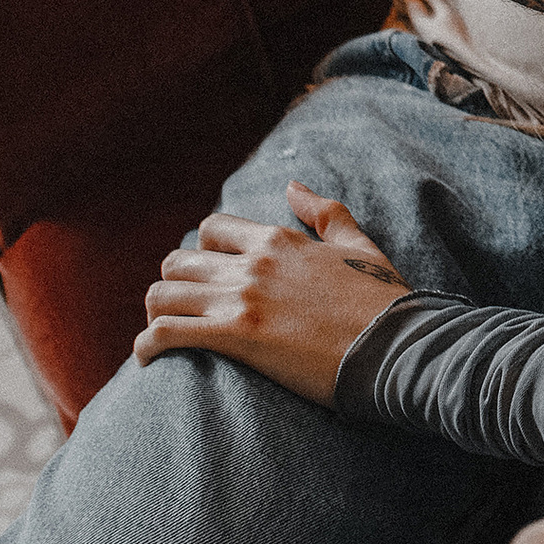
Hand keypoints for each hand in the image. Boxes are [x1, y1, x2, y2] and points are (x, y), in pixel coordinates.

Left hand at [132, 180, 411, 403]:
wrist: (395, 345)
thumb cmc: (382, 300)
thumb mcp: (358, 243)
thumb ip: (324, 211)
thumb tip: (294, 185)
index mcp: (278, 239)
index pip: (212, 229)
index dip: (203, 254)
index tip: (209, 278)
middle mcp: (253, 262)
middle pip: (179, 261)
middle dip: (173, 285)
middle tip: (182, 311)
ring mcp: (242, 298)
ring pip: (162, 294)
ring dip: (156, 314)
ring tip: (161, 333)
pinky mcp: (236, 336)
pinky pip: (165, 332)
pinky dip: (147, 345)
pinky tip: (148, 358)